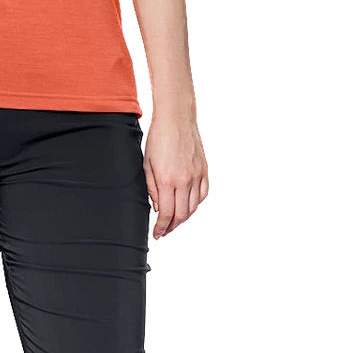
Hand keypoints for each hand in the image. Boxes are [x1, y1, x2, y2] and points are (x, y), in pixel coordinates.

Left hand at [143, 112, 208, 238]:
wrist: (176, 118)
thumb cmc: (158, 138)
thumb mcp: (147, 164)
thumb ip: (152, 189)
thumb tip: (158, 208)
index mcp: (167, 180)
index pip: (167, 214)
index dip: (161, 228)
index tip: (157, 234)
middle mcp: (184, 180)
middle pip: (181, 215)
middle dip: (172, 227)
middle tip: (164, 231)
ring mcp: (196, 175)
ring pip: (194, 207)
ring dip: (184, 218)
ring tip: (175, 221)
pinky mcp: (204, 169)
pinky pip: (203, 194)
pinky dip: (196, 203)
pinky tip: (188, 205)